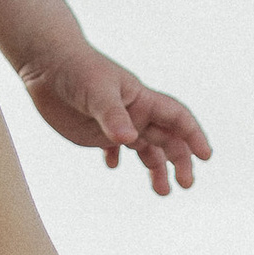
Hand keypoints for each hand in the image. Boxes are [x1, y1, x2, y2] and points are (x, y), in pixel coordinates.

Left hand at [18, 47, 212, 196]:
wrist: (48, 63)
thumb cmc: (77, 70)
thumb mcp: (97, 92)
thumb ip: (113, 116)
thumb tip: (129, 140)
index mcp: (142, 100)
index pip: (177, 118)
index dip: (193, 136)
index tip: (205, 156)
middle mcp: (135, 114)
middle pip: (167, 139)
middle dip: (180, 161)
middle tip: (185, 184)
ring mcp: (117, 124)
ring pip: (146, 149)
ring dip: (156, 169)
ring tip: (163, 191)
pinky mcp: (96, 132)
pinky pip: (114, 149)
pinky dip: (116, 158)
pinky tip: (112, 166)